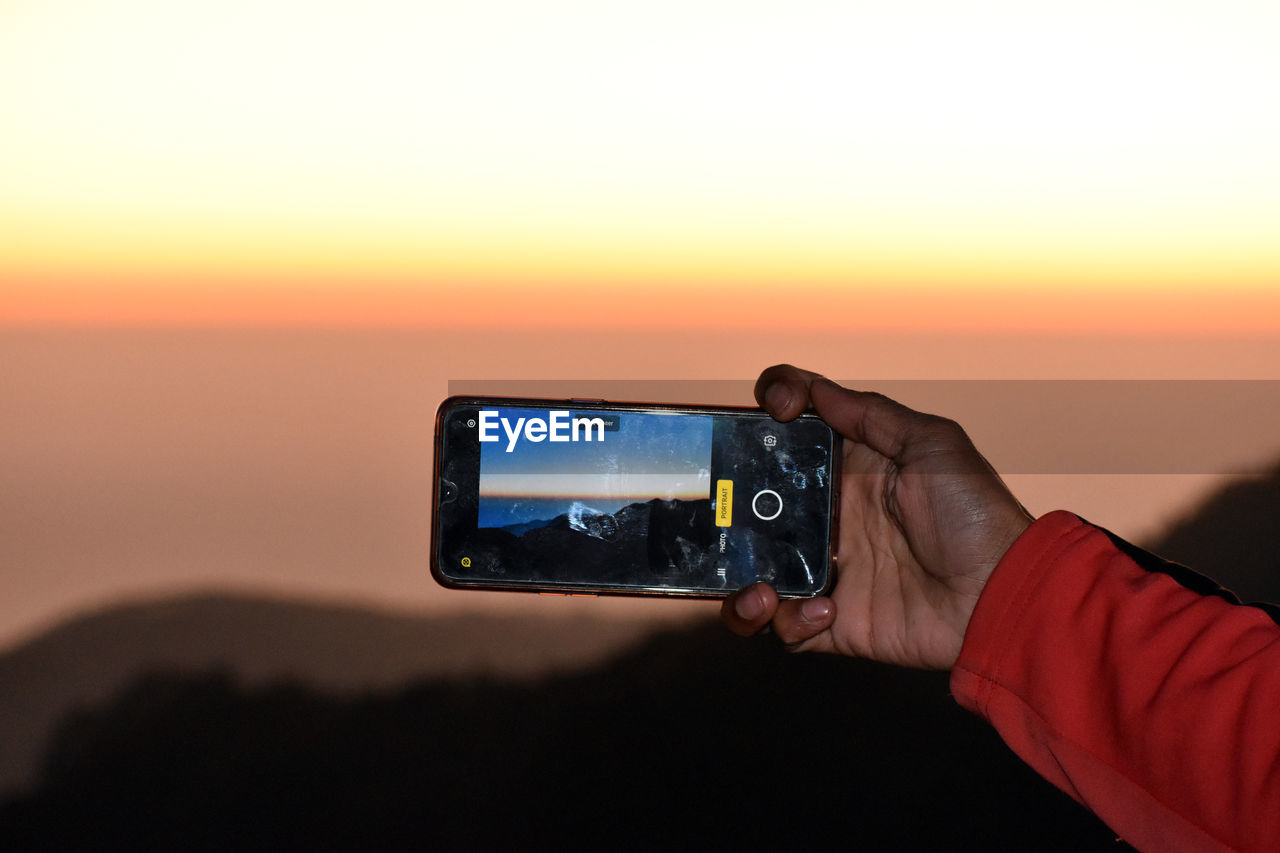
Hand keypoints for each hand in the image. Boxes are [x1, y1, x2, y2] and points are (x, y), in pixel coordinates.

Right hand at [721, 365, 1032, 669]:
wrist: (1004, 595)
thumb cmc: (978, 513)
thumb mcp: (932, 444)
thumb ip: (869, 413)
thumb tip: (809, 389)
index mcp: (848, 471)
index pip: (789, 437)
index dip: (768, 415)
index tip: (769, 412)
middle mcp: (828, 519)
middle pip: (753, 509)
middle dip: (726, 511)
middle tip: (722, 513)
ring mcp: (828, 571)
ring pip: (753, 576)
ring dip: (738, 586)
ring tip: (760, 590)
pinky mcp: (835, 622)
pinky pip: (786, 627)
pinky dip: (788, 622)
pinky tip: (822, 611)